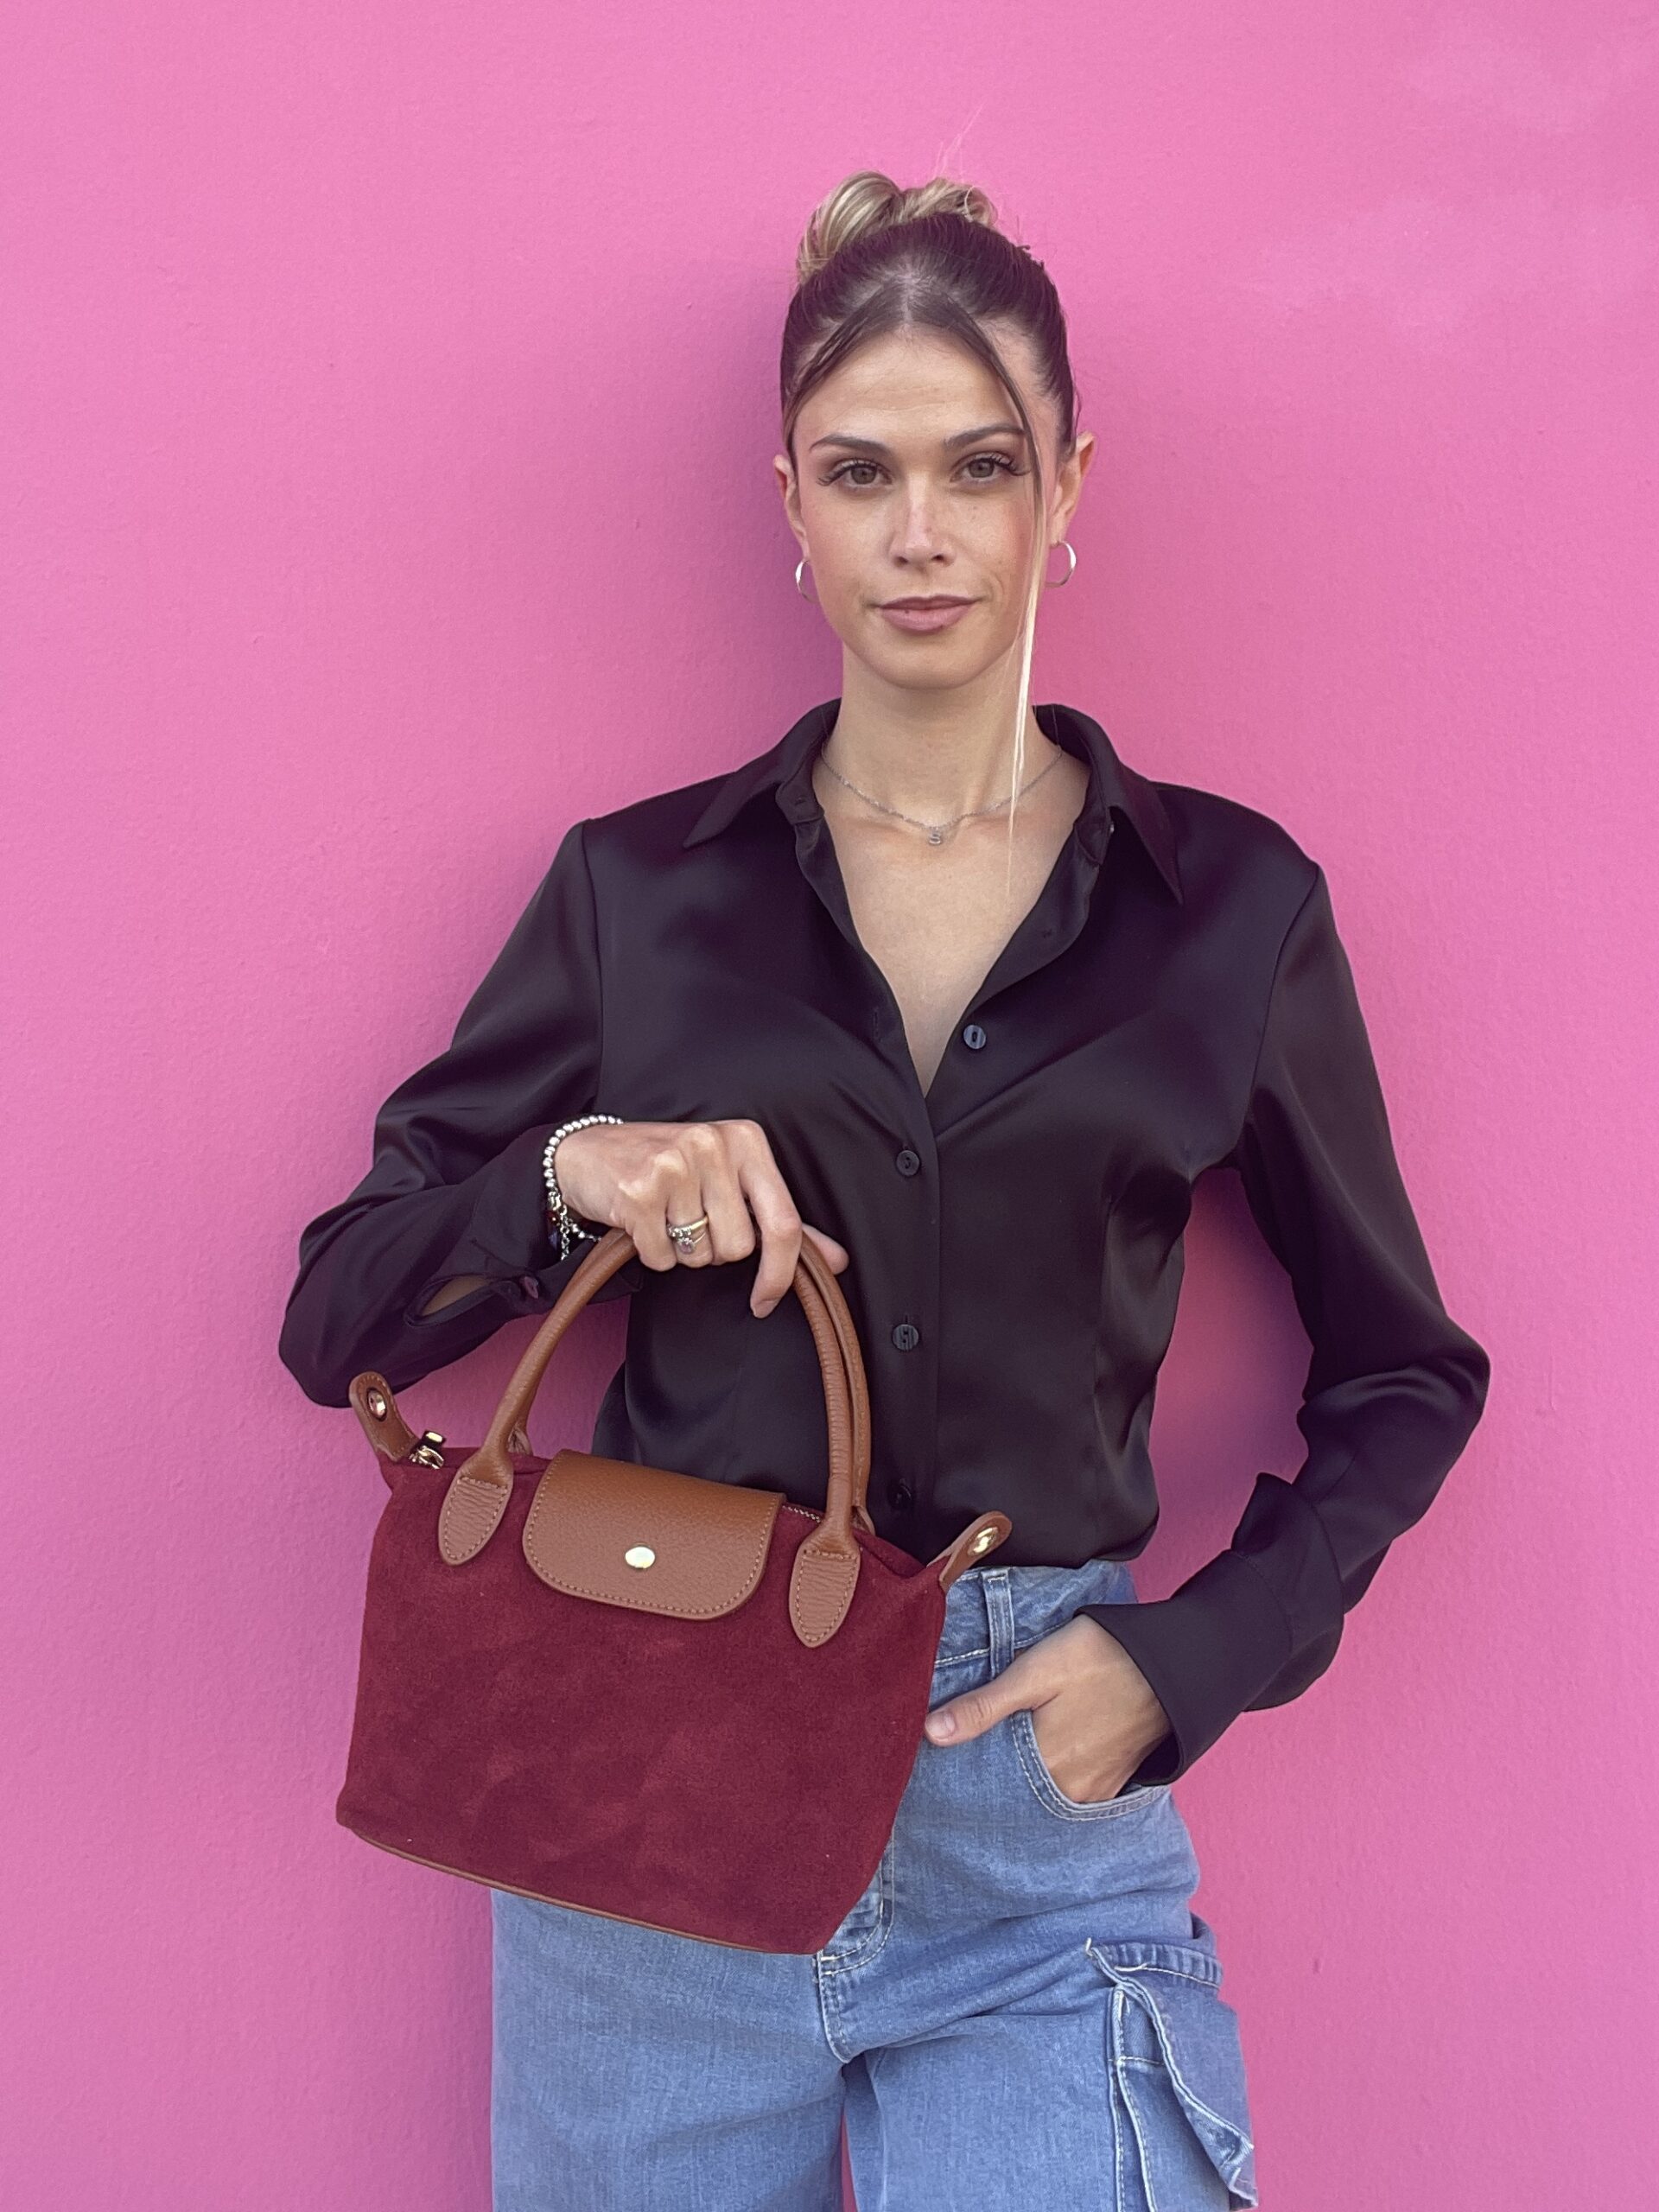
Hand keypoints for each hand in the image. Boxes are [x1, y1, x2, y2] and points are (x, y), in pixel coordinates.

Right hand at [553, 1118, 848, 1316]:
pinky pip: (662, 1258)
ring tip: (663, 1217)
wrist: (585, 1153)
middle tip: (688, 1220)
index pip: (784, 1222)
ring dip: (681, 1252)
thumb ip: (779, 1220)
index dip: (780, 1272)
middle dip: (713, 1249)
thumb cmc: (665, 1167)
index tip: (765, 1300)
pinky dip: (651, 1254)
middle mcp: (715, 1145)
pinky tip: (639, 1222)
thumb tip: (837, 1260)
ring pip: (701, 1255)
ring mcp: (675, 1165)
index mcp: (746, 1140)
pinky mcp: (639, 1190)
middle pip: (738, 1247)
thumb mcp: (728, 1179)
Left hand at [922, 1614, 1171, 1803]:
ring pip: (1041, 1794)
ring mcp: (1095, 1791)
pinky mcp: (1111, 1782)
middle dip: (988, 1779)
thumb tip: (929, 1733)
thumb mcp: (1035, 1671)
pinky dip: (1048, 1779)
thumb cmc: (1101, 1658)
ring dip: (1019, 1779)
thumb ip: (983, 1706)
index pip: (987, 1787)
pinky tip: (1037, 1757)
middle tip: (962, 1760)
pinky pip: (1068, 1792)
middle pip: (1014, 1794)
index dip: (962, 1774)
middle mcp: (1071, 1791)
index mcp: (1047, 1766)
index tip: (938, 1767)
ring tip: (996, 1755)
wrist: (1172, 1660)